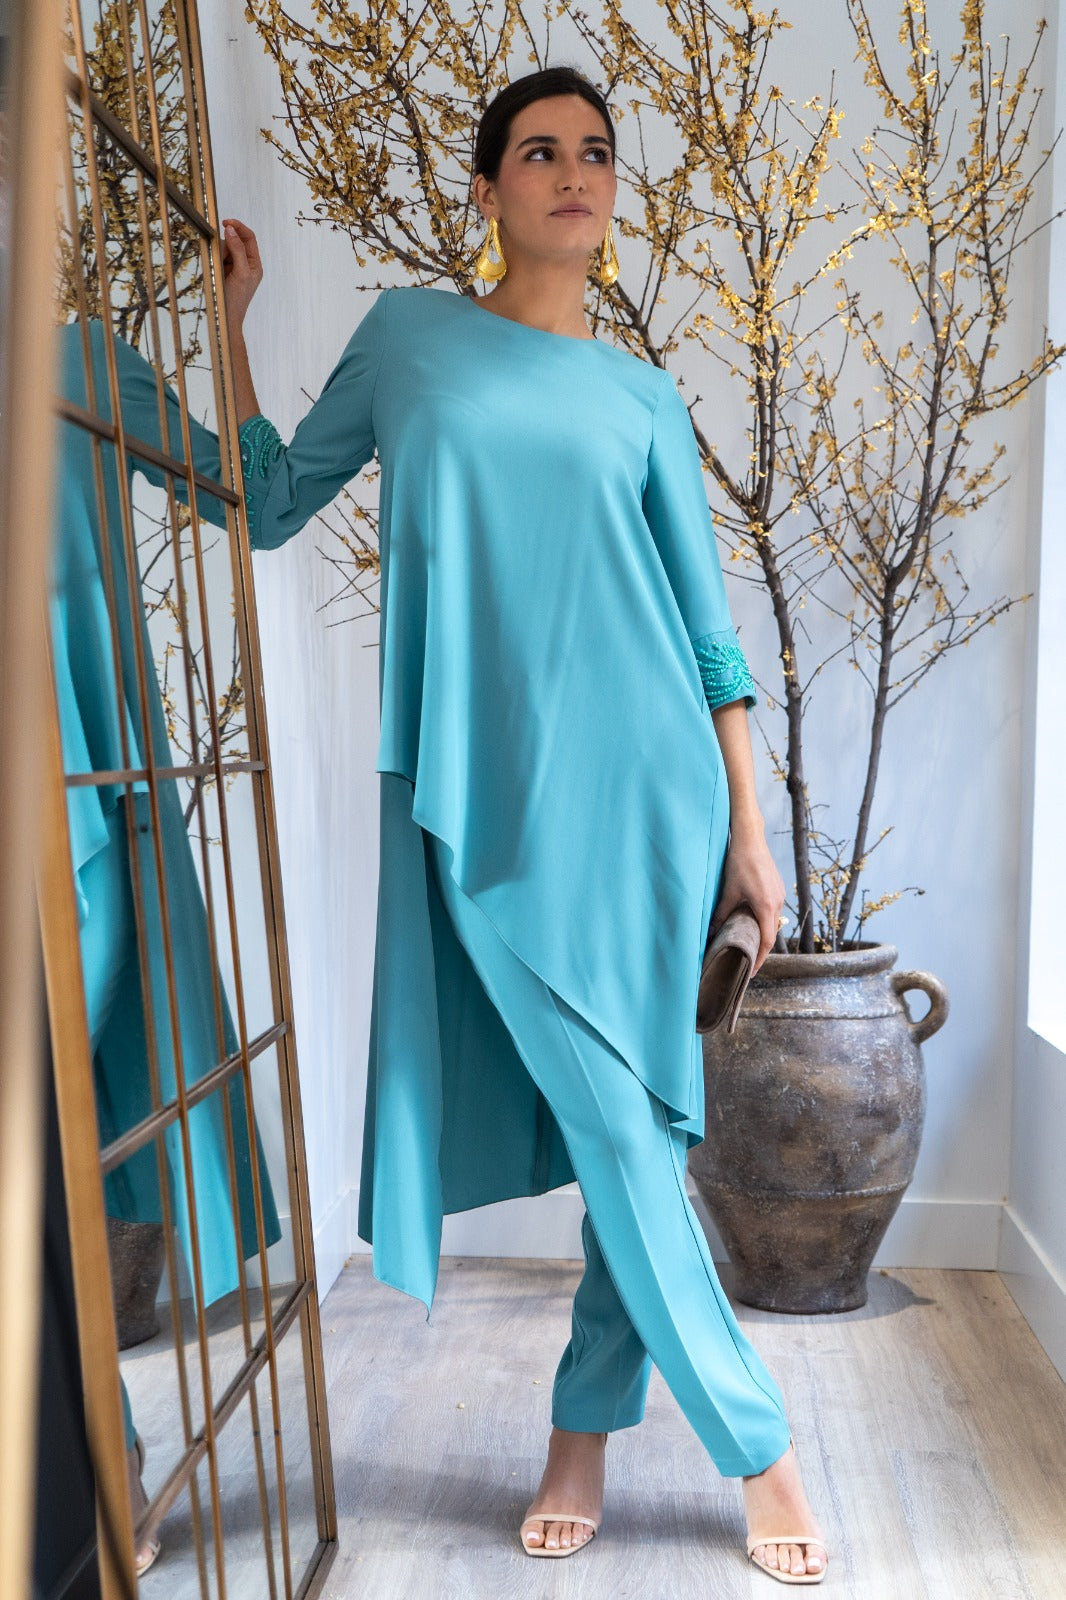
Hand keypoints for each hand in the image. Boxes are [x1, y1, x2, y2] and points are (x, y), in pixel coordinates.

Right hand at [221, 217, 262, 331]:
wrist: (224, 318)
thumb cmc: (236, 300)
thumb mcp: (240, 273)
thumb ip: (237, 250)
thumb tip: (231, 230)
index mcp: (254, 264)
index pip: (249, 237)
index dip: (238, 227)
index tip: (226, 222)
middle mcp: (244, 264)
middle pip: (234, 241)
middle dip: (225, 246)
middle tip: (220, 259)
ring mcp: (232, 267)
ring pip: (223, 249)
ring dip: (218, 254)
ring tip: (218, 270)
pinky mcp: (221, 271)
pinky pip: (216, 257)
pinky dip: (213, 260)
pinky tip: (214, 271)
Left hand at [712, 824, 785, 971]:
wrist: (750, 839)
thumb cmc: (739, 863)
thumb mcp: (728, 892)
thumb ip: (721, 914)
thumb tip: (711, 932)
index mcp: (766, 906)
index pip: (767, 941)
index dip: (761, 958)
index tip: (753, 970)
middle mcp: (777, 902)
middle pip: (772, 933)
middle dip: (761, 948)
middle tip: (748, 960)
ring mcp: (780, 895)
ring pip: (773, 921)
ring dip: (763, 932)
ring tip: (749, 942)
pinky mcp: (778, 888)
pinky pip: (774, 910)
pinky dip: (765, 920)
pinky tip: (752, 920)